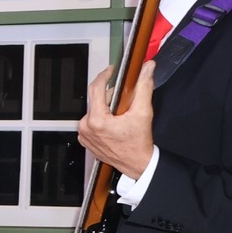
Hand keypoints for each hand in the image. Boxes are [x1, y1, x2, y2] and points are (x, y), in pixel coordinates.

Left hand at [77, 63, 155, 178]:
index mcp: (96, 120)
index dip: (105, 75)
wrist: (136, 163)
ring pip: (94, 110)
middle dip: (111, 94)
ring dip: (108, 106)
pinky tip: (115, 122)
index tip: (111, 70)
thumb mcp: (143, 112)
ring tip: (122, 113)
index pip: (96, 89)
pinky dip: (103, 117)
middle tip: (126, 97)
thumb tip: (147, 69)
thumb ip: (144, 87)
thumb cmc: (138, 142)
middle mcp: (86, 127)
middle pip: (96, 100)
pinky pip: (92, 121)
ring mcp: (84, 134)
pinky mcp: (85, 139)